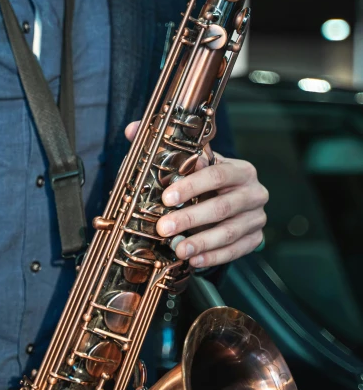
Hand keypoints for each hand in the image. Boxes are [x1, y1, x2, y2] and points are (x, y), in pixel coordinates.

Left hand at [125, 121, 267, 268]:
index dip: (192, 186)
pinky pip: (236, 250)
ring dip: (201, 243)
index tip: (167, 198)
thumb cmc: (209, 180)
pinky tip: (195, 260)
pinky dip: (215, 256)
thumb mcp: (194, 162)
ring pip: (229, 232)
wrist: (236, 197)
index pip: (217, 175)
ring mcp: (256, 217)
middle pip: (222, 207)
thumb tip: (132, 129)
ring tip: (179, 249)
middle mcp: (253, 192)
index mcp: (240, 169)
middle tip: (164, 229)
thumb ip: (166, 147)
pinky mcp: (255, 238)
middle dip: (190, 219)